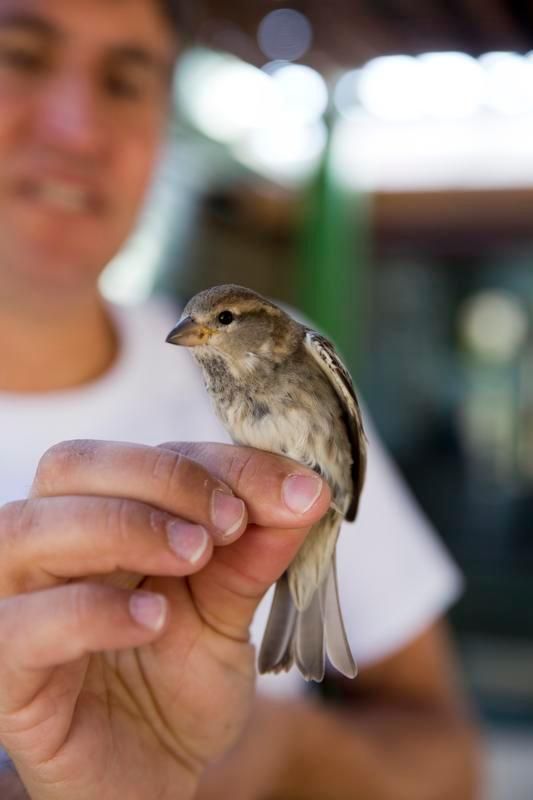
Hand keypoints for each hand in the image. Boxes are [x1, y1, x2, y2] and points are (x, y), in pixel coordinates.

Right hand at [0, 440, 328, 799]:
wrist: (154, 779)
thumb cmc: (180, 686)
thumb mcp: (229, 611)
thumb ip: (254, 553)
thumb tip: (305, 492)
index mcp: (101, 521)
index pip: (141, 455)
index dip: (216, 462)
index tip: (290, 491)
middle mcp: (49, 550)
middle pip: (70, 466)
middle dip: (162, 480)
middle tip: (231, 522)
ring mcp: (20, 607)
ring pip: (27, 528)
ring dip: (123, 526)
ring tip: (196, 556)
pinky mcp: (9, 677)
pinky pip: (23, 626)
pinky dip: (92, 610)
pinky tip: (154, 620)